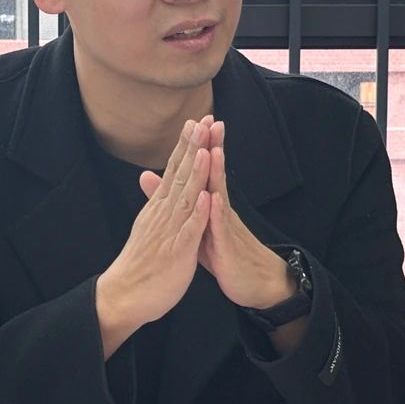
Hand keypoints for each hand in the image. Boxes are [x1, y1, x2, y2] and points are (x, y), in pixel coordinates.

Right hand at [96, 120, 210, 356]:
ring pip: (185, 197)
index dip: (186, 145)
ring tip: (205, 148)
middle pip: (179, 175)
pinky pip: (189, 230)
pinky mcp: (176, 252)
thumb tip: (151, 180)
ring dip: (196, 173)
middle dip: (193, 147)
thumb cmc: (141, 264)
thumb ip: (154, 203)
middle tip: (203, 120)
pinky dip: (198, 213)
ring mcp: (169, 232)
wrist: (124, 296)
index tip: (197, 122)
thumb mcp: (148, 227)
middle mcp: (163, 214)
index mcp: (159, 208)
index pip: (173, 169)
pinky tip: (207, 197)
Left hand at [140, 119, 292, 310]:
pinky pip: (221, 229)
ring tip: (214, 151)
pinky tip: (213, 199)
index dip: (200, 148)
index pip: (205, 171)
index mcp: (211, 204)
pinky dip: (216, 213)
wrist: (254, 282)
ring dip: (217, 174)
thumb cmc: (223, 252)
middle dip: (213, 149)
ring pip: (220, 196)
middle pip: (215, 175)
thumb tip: (150, 179)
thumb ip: (178, 202)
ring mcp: (226, 228)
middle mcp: (221, 210)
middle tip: (210, 121)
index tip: (196, 121)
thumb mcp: (197, 225)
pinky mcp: (227, 248)